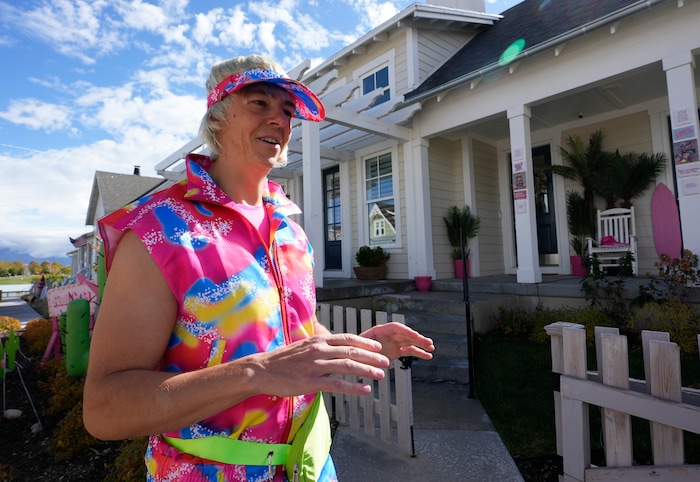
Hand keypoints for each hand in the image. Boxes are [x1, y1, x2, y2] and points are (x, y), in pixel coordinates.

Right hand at [250, 333, 390, 396]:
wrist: (261, 370)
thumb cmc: (282, 359)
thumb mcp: (303, 345)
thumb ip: (320, 346)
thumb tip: (335, 347)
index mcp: (318, 339)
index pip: (347, 338)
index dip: (365, 343)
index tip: (378, 348)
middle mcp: (319, 349)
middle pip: (352, 351)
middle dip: (372, 357)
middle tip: (386, 362)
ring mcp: (315, 365)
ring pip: (348, 366)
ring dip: (367, 370)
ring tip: (380, 375)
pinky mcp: (311, 382)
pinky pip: (337, 384)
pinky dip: (353, 387)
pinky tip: (365, 390)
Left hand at [360, 323, 434, 361]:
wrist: (353, 358)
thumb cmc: (354, 351)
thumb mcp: (358, 350)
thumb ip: (368, 350)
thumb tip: (378, 352)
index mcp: (378, 331)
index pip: (395, 327)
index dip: (405, 331)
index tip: (415, 335)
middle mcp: (387, 335)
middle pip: (405, 334)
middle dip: (417, 338)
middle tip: (428, 343)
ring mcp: (392, 343)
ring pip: (409, 342)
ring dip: (421, 344)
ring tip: (431, 348)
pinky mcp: (395, 351)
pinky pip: (408, 351)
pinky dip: (418, 353)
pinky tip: (427, 356)